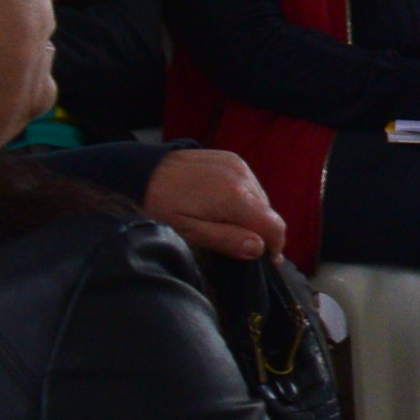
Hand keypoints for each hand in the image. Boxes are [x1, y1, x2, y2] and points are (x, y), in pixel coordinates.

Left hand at [142, 148, 285, 263]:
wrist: (144, 171)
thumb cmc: (162, 206)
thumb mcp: (189, 231)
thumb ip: (226, 240)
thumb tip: (259, 248)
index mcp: (234, 198)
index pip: (274, 226)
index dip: (275, 246)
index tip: (266, 259)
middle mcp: (243, 178)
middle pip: (268, 213)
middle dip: (258, 230)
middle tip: (235, 241)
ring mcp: (239, 165)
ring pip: (260, 199)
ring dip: (251, 214)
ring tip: (225, 221)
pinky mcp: (233, 159)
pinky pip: (250, 185)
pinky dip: (243, 198)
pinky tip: (223, 202)